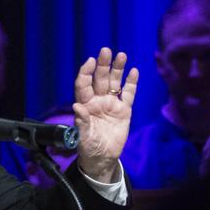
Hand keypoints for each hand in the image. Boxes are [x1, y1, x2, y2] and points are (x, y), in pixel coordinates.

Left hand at [72, 47, 137, 182]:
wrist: (103, 158)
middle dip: (102, 65)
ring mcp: (111, 104)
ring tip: (121, 55)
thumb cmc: (89, 148)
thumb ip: (81, 122)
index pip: (84, 85)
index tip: (90, 62)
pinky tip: (133, 72)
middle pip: (100, 79)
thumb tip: (76, 106)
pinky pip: (128, 94)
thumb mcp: (83, 138)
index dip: (86, 72)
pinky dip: (131, 83)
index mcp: (86, 105)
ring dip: (117, 69)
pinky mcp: (124, 111)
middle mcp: (98, 101)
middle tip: (106, 51)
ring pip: (114, 83)